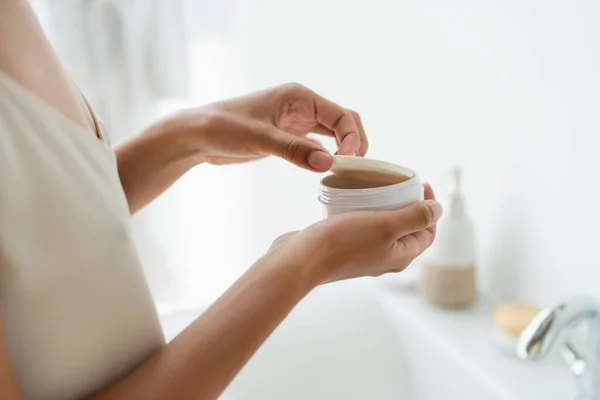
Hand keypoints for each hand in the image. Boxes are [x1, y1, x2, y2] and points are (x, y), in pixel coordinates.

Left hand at [167, 83, 366, 171]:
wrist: (198, 135)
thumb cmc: (224, 127)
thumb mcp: (260, 138)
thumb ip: (294, 150)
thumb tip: (328, 164)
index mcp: (299, 96)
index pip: (340, 114)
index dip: (350, 137)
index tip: (346, 161)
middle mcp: (302, 106)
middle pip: (343, 121)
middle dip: (354, 141)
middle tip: (353, 167)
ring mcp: (296, 121)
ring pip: (333, 132)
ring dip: (343, 148)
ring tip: (346, 170)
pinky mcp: (288, 136)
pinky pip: (317, 144)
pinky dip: (327, 155)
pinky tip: (327, 170)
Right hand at [266, 184, 441, 284]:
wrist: (300, 260)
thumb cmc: (343, 242)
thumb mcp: (385, 225)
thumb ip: (414, 217)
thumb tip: (439, 210)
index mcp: (400, 256)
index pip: (428, 232)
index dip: (430, 208)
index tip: (420, 183)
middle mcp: (385, 258)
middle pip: (407, 229)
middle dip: (409, 205)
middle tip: (400, 183)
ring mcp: (363, 254)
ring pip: (384, 228)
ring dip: (385, 207)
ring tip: (378, 188)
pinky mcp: (344, 248)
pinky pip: (362, 227)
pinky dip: (365, 211)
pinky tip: (354, 199)